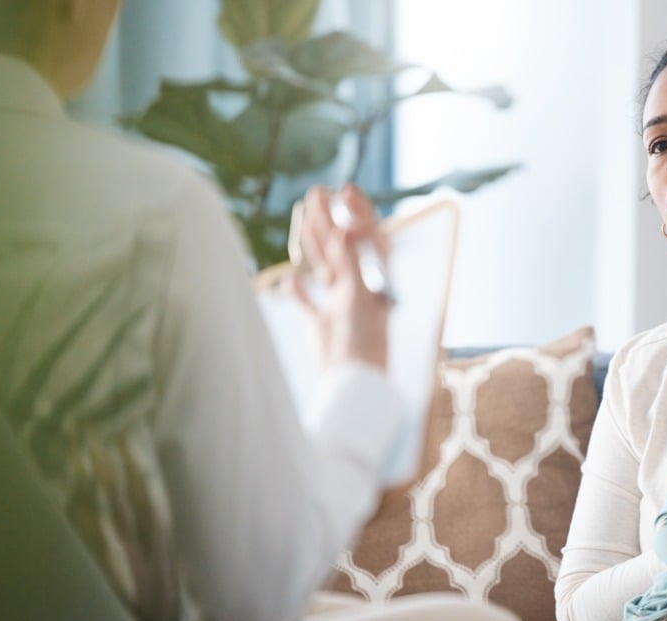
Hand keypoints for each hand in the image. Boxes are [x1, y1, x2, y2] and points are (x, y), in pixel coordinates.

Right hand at [290, 184, 389, 369]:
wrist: (353, 385)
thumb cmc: (363, 344)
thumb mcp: (357, 297)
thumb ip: (351, 263)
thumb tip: (345, 228)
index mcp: (376, 282)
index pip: (370, 239)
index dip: (360, 213)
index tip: (345, 190)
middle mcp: (360, 291)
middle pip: (343, 248)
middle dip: (330, 219)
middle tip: (315, 192)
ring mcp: (342, 308)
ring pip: (325, 268)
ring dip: (314, 242)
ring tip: (303, 216)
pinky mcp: (325, 328)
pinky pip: (311, 303)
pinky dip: (300, 290)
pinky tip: (290, 276)